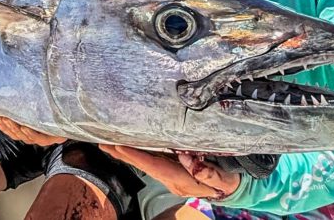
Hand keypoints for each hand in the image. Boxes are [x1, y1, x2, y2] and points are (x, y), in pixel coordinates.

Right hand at [0, 114, 66, 145]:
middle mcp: (30, 136)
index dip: (0, 124)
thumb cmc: (42, 119)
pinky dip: (31, 133)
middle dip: (6, 125)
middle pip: (15, 134)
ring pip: (25, 136)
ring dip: (16, 128)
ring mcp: (40, 138)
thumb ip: (3, 116)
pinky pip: (39, 138)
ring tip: (9, 119)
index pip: (8, 131)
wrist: (65, 122)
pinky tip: (25, 127)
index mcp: (23, 132)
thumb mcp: (21, 114)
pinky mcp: (51, 137)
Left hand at [99, 145, 239, 199]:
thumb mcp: (222, 178)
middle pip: (142, 165)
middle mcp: (170, 179)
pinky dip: (136, 154)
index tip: (119, 146)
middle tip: (103, 143)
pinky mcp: (170, 171)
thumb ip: (206, 171)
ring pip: (143, 163)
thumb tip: (186, 158)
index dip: (135, 155)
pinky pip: (149, 162)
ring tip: (107, 143)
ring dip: (125, 154)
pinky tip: (126, 148)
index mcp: (180, 180)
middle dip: (122, 154)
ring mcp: (169, 176)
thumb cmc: (227, 181)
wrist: (230, 191)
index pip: (154, 166)